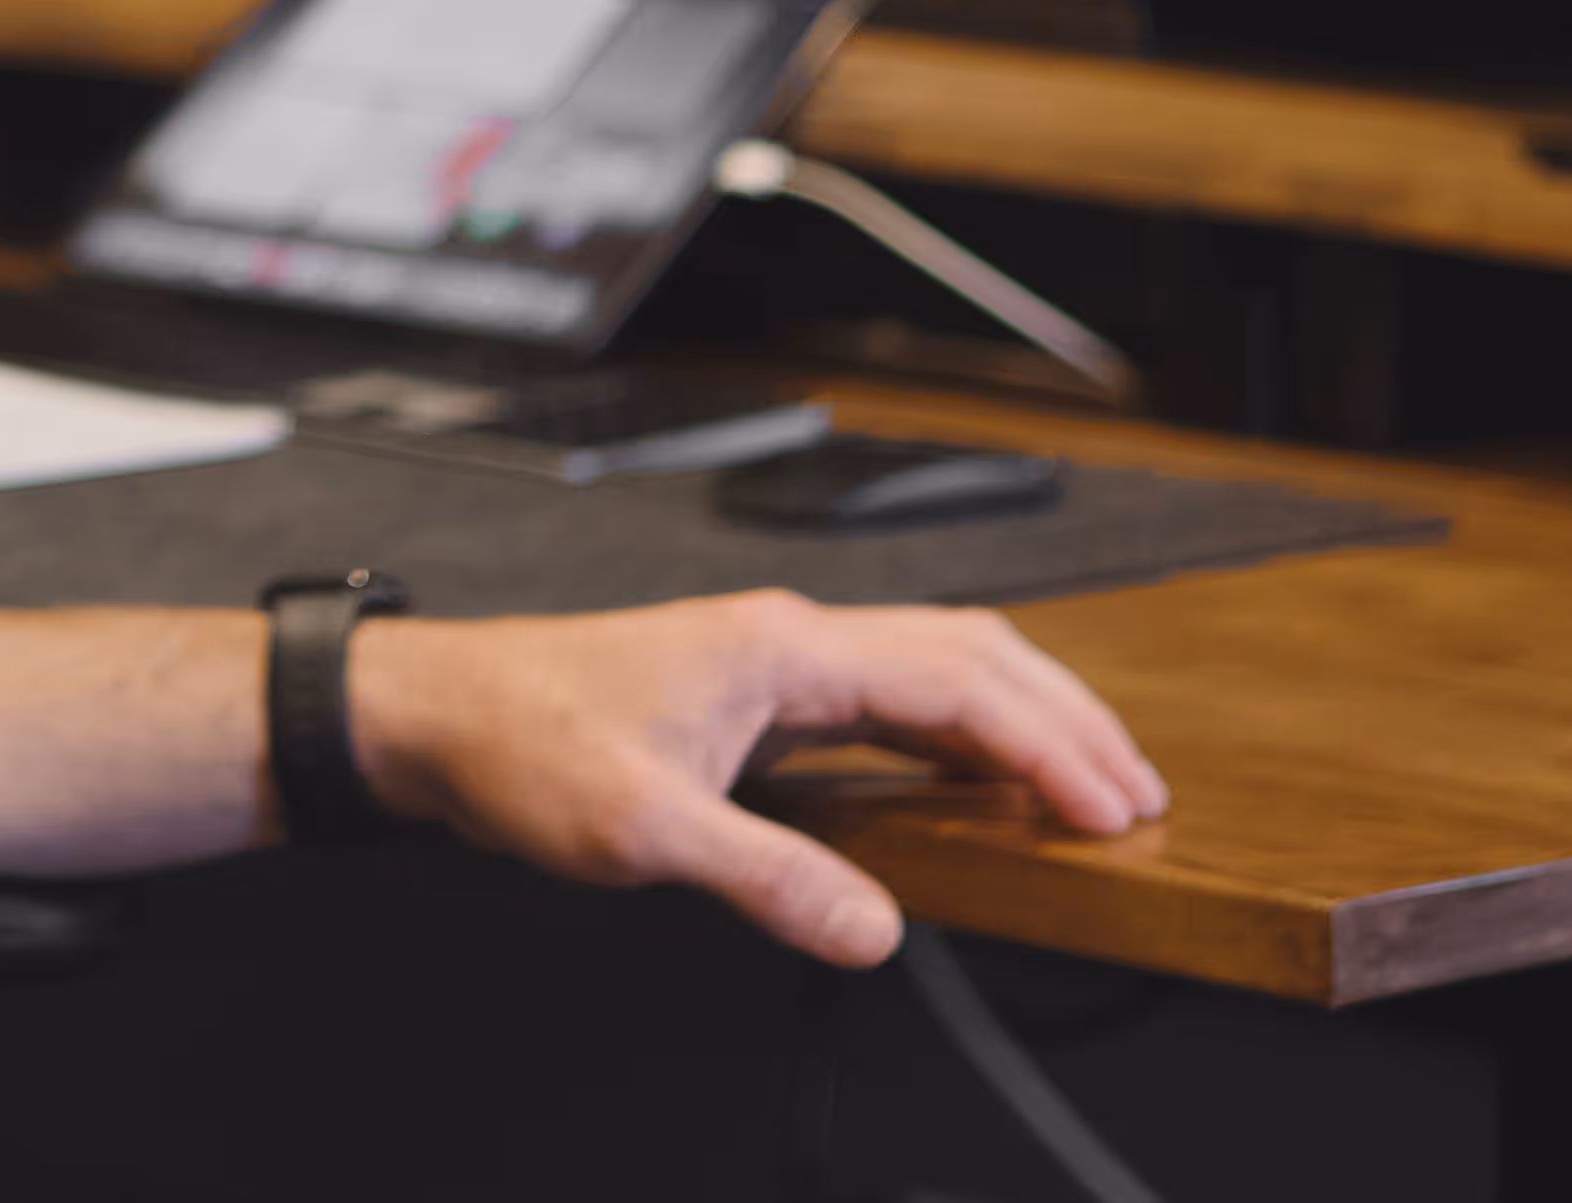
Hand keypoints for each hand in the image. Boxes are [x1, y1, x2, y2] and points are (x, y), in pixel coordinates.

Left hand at [342, 590, 1163, 967]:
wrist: (433, 713)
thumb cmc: (518, 744)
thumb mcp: (641, 830)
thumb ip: (767, 878)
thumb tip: (877, 931)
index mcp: (781, 649)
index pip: (956, 682)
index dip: (1046, 745)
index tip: (1113, 807)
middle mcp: (789, 641)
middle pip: (969, 656)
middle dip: (1063, 720)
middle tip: (1137, 796)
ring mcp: (773, 664)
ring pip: (934, 669)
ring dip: (1018, 722)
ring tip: (1088, 786)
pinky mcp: (753, 698)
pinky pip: (887, 703)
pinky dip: (957, 736)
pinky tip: (979, 782)